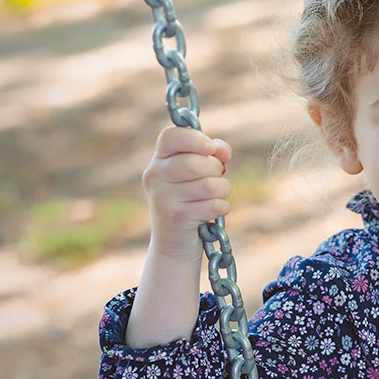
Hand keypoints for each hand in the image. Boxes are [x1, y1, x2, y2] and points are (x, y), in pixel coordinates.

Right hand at [142, 126, 231, 259]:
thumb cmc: (191, 198)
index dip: (195, 138)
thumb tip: (222, 150)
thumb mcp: (198, 172)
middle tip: (216, 177)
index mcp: (159, 159)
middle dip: (216, 170)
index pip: (170, 136)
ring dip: (223, 190)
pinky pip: (213, 205)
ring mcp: (162, 198)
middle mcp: (155, 176)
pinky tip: (214, 210)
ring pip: (209, 186)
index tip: (210, 148)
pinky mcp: (176, 217)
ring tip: (217, 195)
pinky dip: (222, 207)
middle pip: (196, 163)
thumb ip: (212, 154)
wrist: (174, 242)